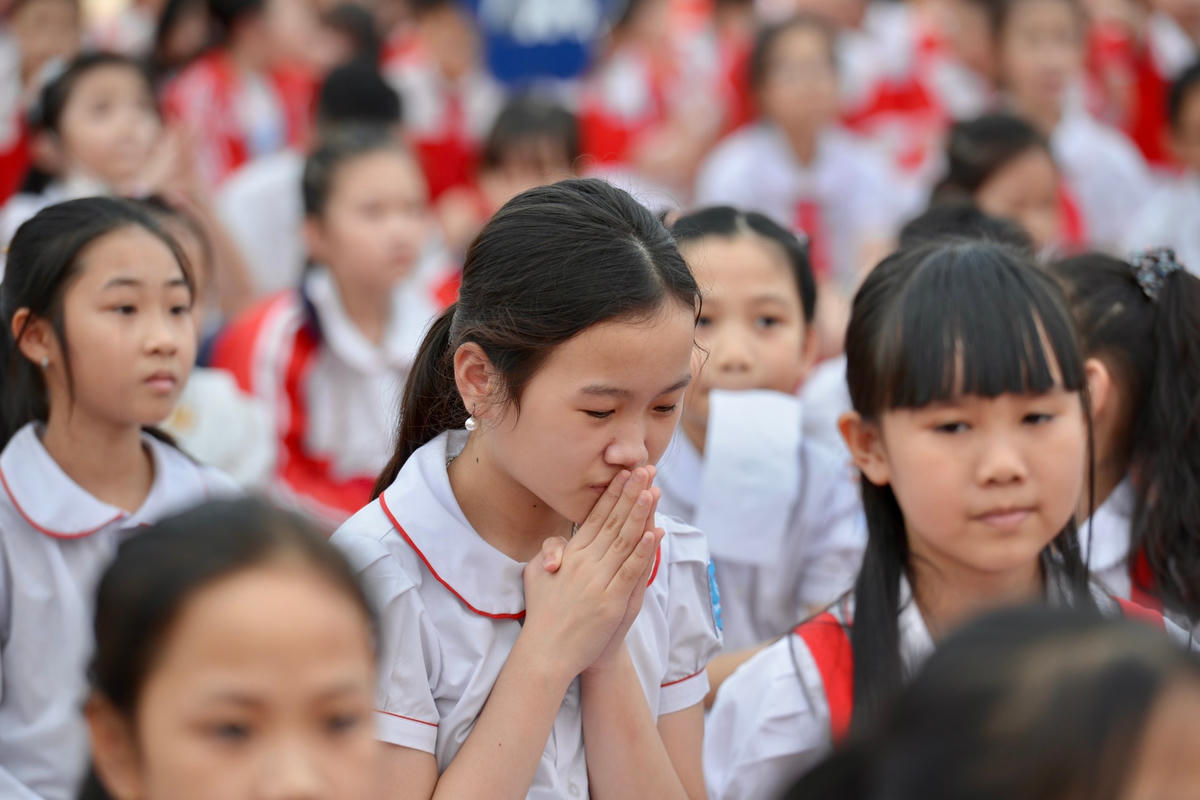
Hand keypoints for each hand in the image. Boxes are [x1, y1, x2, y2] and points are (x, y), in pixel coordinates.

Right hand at [520, 468, 662, 681]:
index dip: (612, 494)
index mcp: (570, 555)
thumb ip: (550, 553)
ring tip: (653, 490)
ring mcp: (599, 581)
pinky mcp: (612, 601)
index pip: (594, 517)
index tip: (625, 473)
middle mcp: (585, 563)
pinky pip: (631, 571)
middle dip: (630, 493)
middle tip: (645, 468)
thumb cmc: (542, 614)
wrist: (546, 653)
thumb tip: (560, 542)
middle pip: (613, 522)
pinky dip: (643, 551)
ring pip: (624, 540)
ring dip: (640, 513)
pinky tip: (654, 533)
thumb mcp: (535, 575)